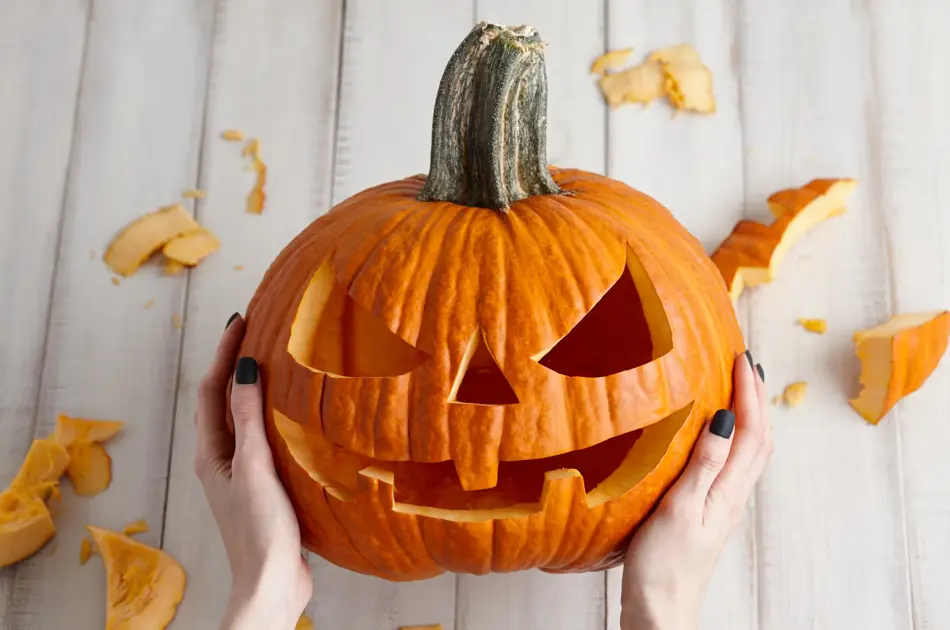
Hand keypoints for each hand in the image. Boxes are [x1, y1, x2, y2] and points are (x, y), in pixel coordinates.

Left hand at [194, 313, 311, 629]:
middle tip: (256, 332)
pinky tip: (296, 415)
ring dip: (254, 389)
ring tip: (276, 362)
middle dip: (235, 364)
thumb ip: (248, 418)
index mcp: (212, 453)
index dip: (224, 353)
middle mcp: (223, 459)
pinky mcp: (265, 487)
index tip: (241, 320)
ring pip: (244, 419)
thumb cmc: (260, 529)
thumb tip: (243, 366)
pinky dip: (274, 416)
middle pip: (223, 401)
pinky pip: (265, 439)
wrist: (272, 584)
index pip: (212, 390)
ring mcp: (243, 474)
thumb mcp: (253, 466)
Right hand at [620, 352, 770, 629]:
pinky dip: (732, 437)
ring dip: (748, 416)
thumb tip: (726, 418)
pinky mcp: (709, 511)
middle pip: (759, 440)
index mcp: (729, 491)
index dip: (750, 394)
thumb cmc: (663, 564)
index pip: (752, 433)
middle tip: (745, 364)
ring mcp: (723, 504)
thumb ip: (704, 463)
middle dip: (756, 399)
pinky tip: (713, 432)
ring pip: (749, 452)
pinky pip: (732, 464)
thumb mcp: (680, 508)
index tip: (742, 358)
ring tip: (736, 388)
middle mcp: (733, 495)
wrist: (660, 609)